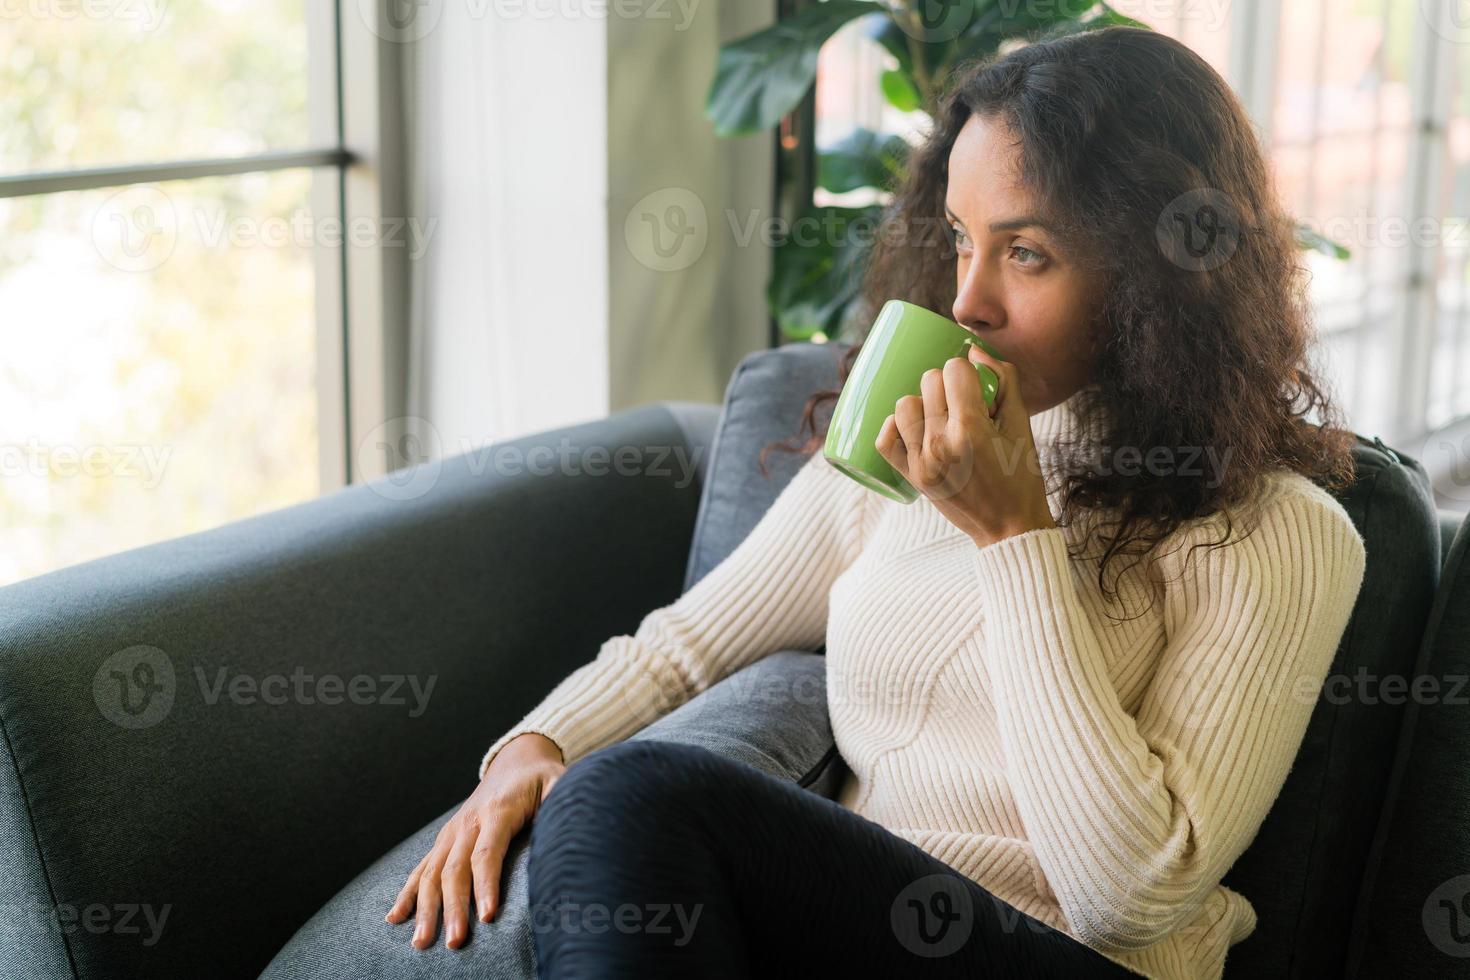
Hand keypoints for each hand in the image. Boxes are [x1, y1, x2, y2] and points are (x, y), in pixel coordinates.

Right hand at [386, 732, 565, 948]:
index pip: (487, 852)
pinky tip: (395, 918)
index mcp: (498, 810)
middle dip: (453, 908)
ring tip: (421, 942)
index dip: (485, 885)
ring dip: (425, 908)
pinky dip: (406, 893)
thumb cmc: (543, 779)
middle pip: (455, 869)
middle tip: (454, 942)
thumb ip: (564, 802)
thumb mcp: (559, 783)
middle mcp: (468, 822)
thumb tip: (572, 827)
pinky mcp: (445, 839)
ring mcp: (452, 831)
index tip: (487, 916)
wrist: (517, 760)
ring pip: (431, 872)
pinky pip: (420, 868)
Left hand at [875, 343, 1056, 547]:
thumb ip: (1005, 381)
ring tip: (940, 417)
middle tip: (962, 404)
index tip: (976, 386)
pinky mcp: (910, 477)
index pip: (954, 370)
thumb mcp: (1022, 425)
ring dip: (922, 404)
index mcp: (972, 429)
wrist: (1008, 527)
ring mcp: (921, 462)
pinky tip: (914, 428)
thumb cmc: (1021, 476)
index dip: (967, 372)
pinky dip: (895, 427)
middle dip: (947, 385)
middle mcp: (941, 444)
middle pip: (929, 382)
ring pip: (904, 405)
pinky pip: (885, 439)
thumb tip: (974, 350)